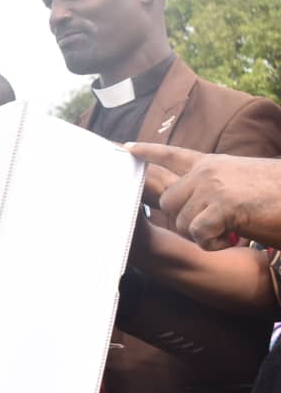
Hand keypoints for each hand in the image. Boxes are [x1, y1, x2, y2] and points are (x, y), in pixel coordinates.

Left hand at [126, 142, 280, 249]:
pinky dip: (213, 244)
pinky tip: (232, 238)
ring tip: (230, 231)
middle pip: (168, 200)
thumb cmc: (277, 194)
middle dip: (185, 220)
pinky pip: (198, 233)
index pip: (172, 154)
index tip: (126, 148)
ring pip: (182, 220)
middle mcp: (208, 171)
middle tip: (214, 228)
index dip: (148, 152)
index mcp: (213, 163)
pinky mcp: (223, 205)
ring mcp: (213, 186)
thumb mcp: (242, 180)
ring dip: (203, 235)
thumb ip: (216, 184)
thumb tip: (195, 199)